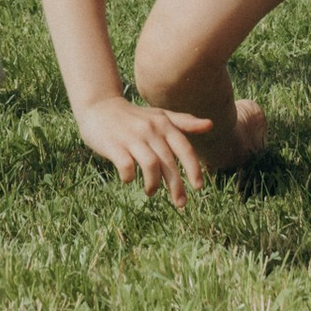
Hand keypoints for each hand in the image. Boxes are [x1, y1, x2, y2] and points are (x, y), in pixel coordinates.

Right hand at [78, 95, 210, 210]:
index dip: (193, 168)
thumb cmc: (134, 116)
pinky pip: (127, 166)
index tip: (199, 187)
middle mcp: (150, 130)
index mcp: (164, 124)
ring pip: (150, 165)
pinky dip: (130, 177)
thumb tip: (210, 125)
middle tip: (181, 203)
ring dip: (153, 184)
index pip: (184, 148)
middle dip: (176, 185)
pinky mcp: (113, 145)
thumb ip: (184, 122)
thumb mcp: (159, 115)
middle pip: (169, 162)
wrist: (99, 106)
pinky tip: (129, 179)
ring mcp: (131, 137)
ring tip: (151, 191)